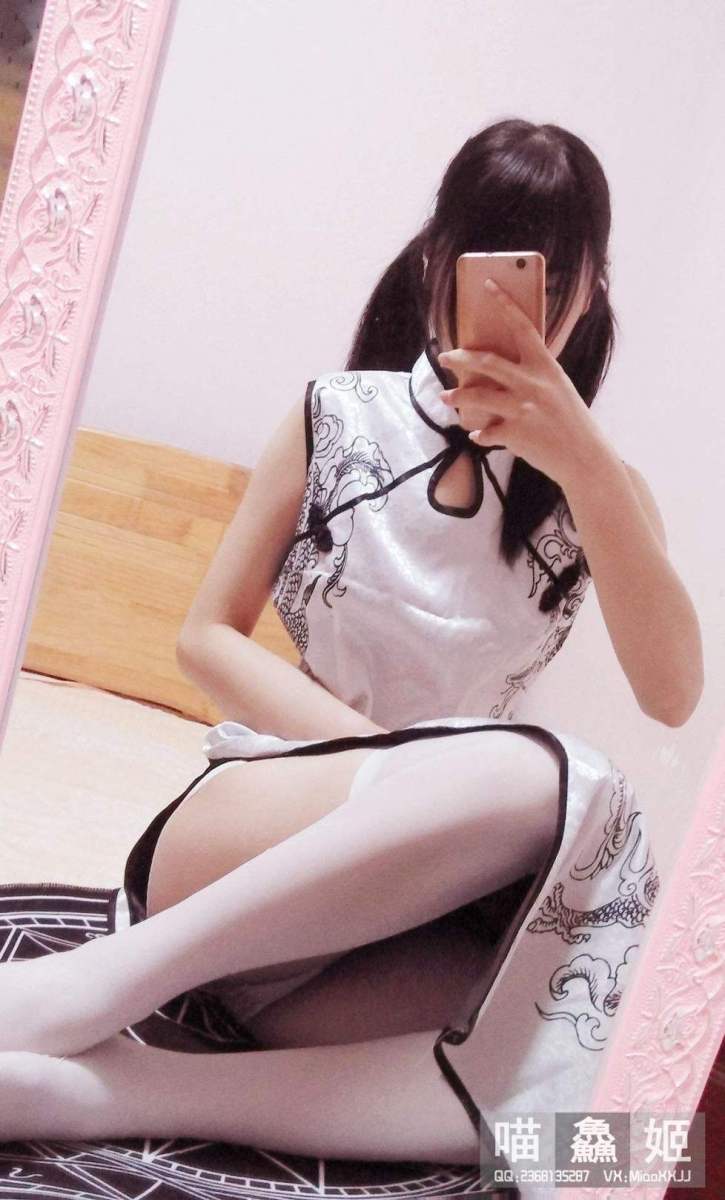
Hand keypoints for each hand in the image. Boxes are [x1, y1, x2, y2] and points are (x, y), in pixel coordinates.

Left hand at [437, 278, 611, 489]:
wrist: (585, 458)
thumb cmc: (572, 422)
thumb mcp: (559, 389)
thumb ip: (535, 377)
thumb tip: (504, 373)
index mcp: (547, 367)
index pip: (523, 327)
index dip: (505, 304)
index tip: (487, 286)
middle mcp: (533, 383)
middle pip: (487, 362)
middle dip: (459, 358)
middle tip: (444, 357)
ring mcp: (522, 409)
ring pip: (476, 397)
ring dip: (456, 398)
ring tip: (444, 397)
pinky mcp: (514, 434)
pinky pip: (485, 432)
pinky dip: (479, 434)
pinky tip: (477, 435)